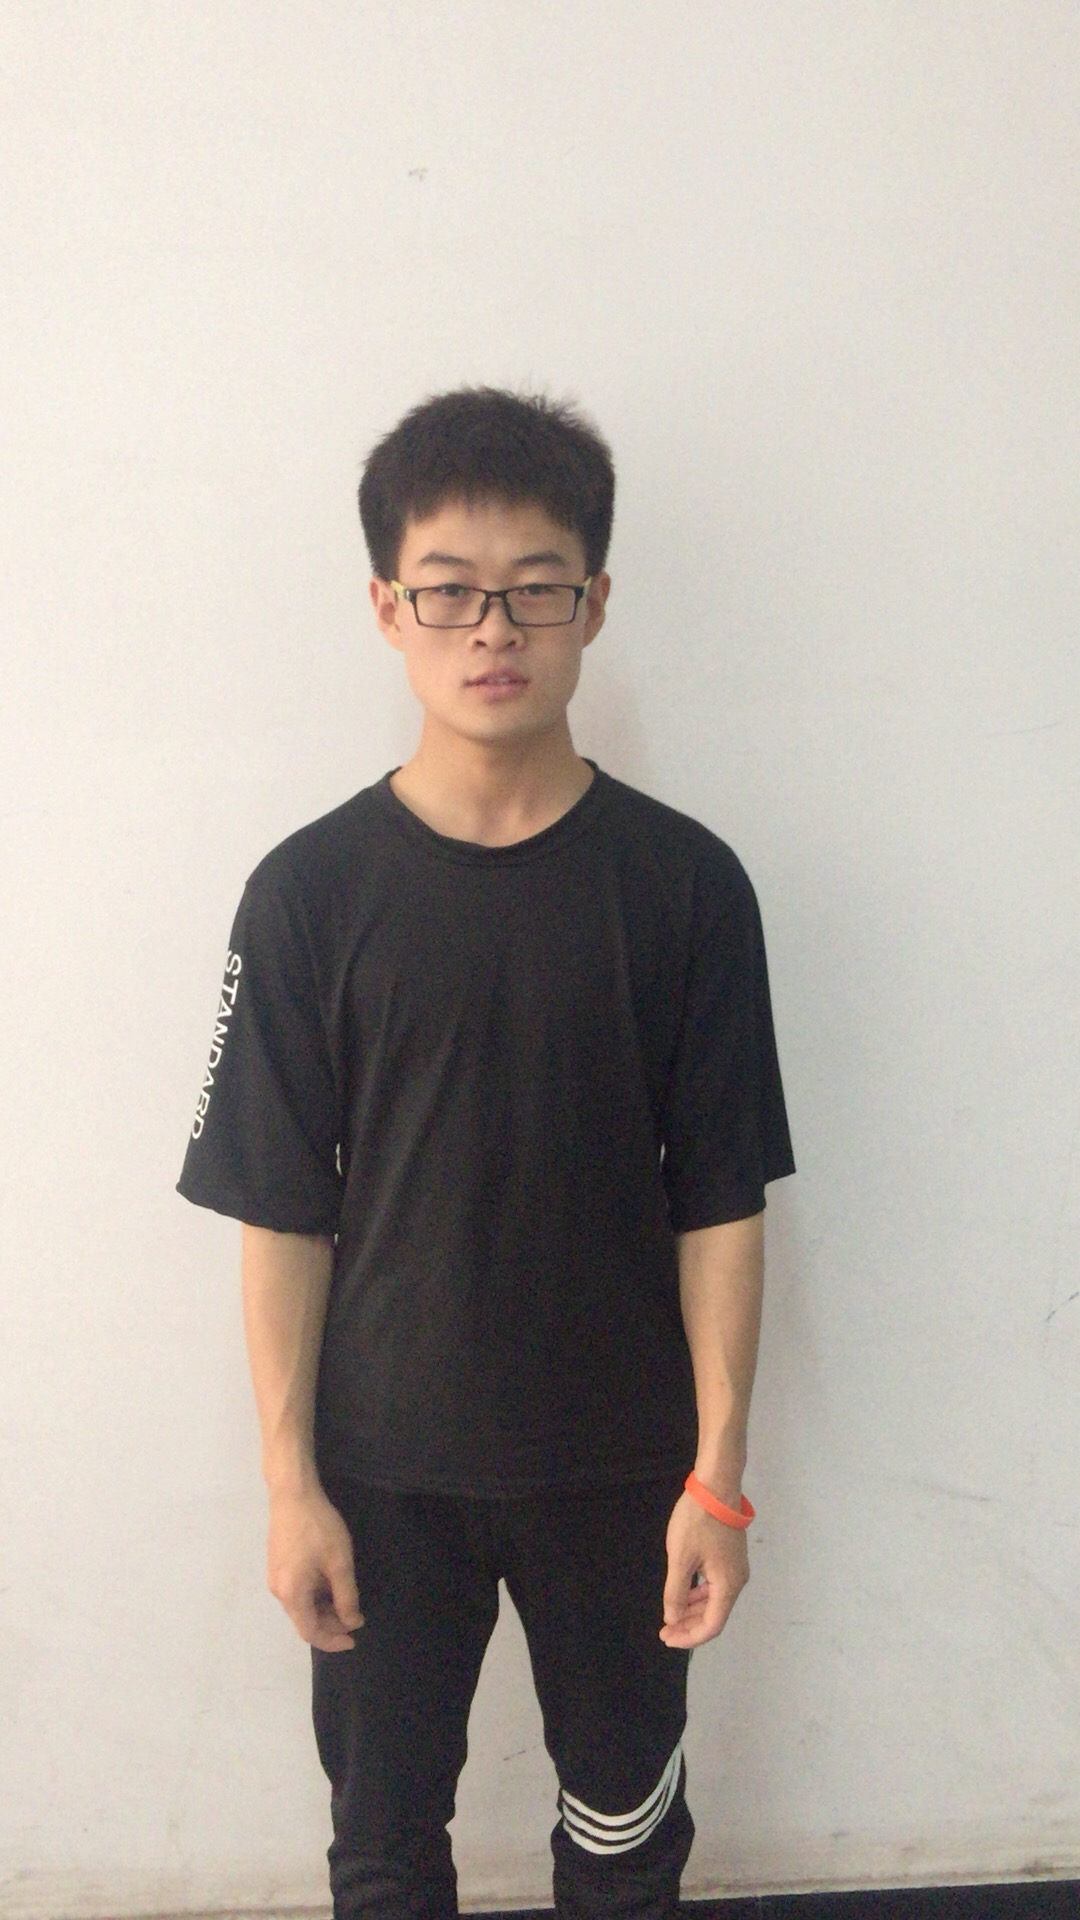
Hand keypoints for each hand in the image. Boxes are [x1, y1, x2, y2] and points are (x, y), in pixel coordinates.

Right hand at [266, 1483, 363, 1651]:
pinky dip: (315, 1595)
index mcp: (291, 1594)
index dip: (332, 1640)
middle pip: (304, 1620)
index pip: (310, 1632)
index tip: (353, 1639)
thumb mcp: (339, 1563)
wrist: (293, 1493)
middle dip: (331, 1623)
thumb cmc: (318, 1528)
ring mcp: (275, 1577)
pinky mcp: (278, 1565)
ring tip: (347, 1600)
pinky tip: (332, 1584)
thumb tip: (351, 1621)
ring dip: (324, 1609)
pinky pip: (297, 1591)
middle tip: (356, 1616)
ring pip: (301, 1605)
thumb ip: (346, 1596)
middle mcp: (278, 1591)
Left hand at [659, 1490, 748, 1648]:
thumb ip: (676, 1592)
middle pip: (714, 1615)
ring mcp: (736, 1568)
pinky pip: (715, 1585)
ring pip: (714, 1600)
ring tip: (671, 1615)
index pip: (712, 1626)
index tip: (668, 1637)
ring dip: (693, 1610)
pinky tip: (684, 1593)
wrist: (716, 1485)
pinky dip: (699, 1594)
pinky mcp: (730, 1556)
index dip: (690, 1637)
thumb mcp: (681, 1558)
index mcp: (728, 1585)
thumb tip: (673, 1618)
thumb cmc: (698, 1521)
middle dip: (689, 1625)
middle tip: (665, 1630)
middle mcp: (737, 1581)